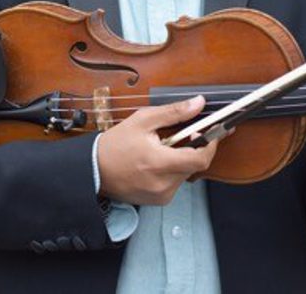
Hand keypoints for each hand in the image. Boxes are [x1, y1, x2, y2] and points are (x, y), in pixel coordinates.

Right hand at [96, 95, 228, 205]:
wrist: (94, 169)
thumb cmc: (115, 145)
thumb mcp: (143, 120)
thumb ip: (174, 112)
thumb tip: (198, 103)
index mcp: (160, 163)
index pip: (200, 159)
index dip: (210, 144)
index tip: (212, 131)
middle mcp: (163, 184)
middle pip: (194, 165)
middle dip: (193, 148)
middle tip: (184, 135)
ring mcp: (161, 195)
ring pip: (186, 174)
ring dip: (182, 159)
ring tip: (163, 149)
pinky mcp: (158, 201)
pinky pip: (176, 183)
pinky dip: (173, 170)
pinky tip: (157, 163)